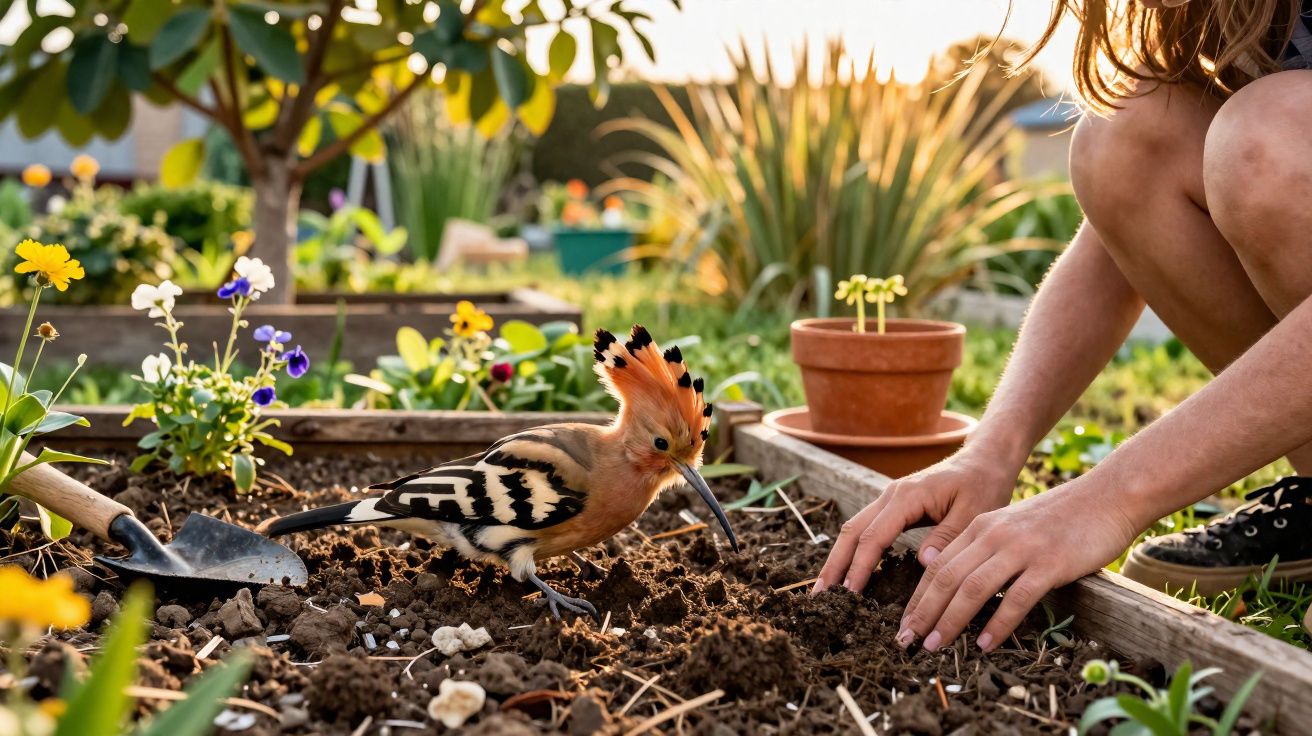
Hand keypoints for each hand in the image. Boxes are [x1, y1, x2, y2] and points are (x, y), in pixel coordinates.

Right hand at [814, 448, 1018, 594]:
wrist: (984, 461)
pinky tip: (848, 571)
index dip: (859, 567)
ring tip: (825, 589)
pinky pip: (866, 529)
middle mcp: (890, 495)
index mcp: (907, 496)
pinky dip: (852, 551)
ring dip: (838, 559)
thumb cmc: (983, 486)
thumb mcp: (974, 513)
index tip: (850, 594)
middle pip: (852, 532)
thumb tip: (923, 563)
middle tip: (821, 597)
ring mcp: (889, 499)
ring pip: (853, 530)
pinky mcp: (893, 506)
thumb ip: (947, 537)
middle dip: (835, 565)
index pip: (873, 536)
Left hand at [896, 478, 1138, 652]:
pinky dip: (997, 624)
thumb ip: (986, 549)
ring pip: (972, 588)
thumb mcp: (1013, 527)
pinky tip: (985, 644)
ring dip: (950, 621)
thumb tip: (961, 584)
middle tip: (906, 641)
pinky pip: (1015, 598)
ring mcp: (1021, 549)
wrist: (1107, 497)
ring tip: (934, 646)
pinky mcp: (1049, 563)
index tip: (905, 624)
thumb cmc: (1061, 518)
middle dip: (923, 612)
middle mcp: (994, 536)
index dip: (918, 597)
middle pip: (946, 577)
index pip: (937, 565)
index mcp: (981, 527)